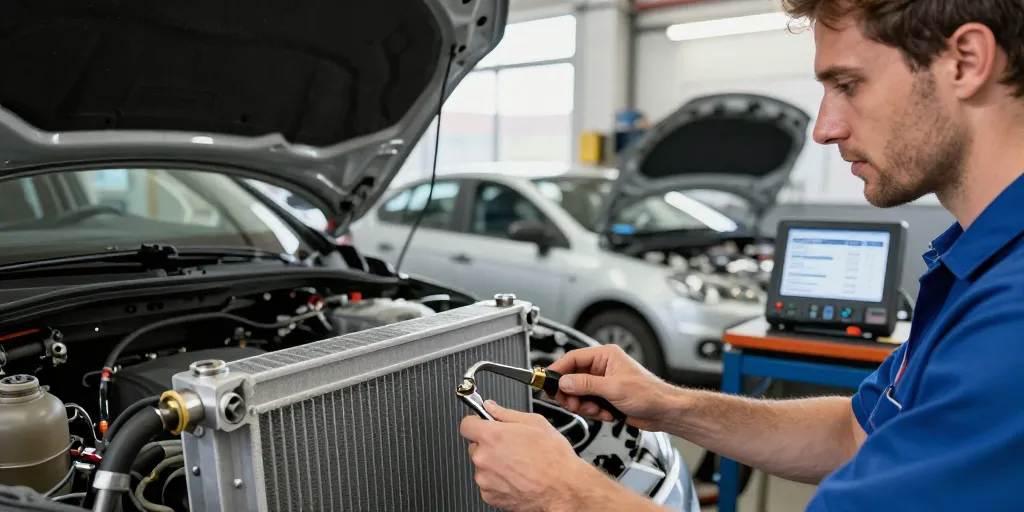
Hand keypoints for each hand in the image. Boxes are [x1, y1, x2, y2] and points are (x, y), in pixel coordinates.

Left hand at [459, 400, 603, 511]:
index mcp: (491, 436)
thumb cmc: (553, 458)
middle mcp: (483, 458)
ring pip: (483, 465)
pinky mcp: (490, 496)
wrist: (563, 489)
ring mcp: (485, 479)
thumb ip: (506, 413)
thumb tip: (491, 407)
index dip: (477, 422)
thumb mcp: (535, 422)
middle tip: (511, 446)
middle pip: (475, 446)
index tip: (484, 424)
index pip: (466, 424)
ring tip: (519, 464)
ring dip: (495, 463)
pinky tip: (517, 477)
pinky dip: (498, 481)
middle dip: (489, 444)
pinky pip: (488, 483)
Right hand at [547, 344, 674, 429]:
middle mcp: (602, 368)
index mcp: (605, 356)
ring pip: (578, 394)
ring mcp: (603, 384)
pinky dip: (593, 412)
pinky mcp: (605, 398)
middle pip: (572, 379)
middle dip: (572, 394)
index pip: (573, 359)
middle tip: (572, 404)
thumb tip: (564, 382)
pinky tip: (606, 414)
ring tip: (597, 410)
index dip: (558, 371)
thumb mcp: (613, 388)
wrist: (664, 412)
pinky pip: (587, 404)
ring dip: (584, 406)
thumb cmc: (649, 394)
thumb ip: (585, 384)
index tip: (546, 382)